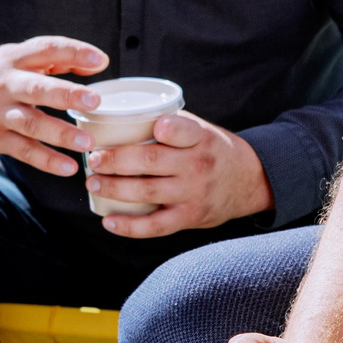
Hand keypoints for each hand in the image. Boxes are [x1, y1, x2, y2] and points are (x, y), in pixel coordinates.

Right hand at [0, 35, 107, 176]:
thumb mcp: (16, 58)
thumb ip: (55, 60)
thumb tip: (97, 64)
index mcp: (14, 59)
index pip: (45, 49)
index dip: (73, 52)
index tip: (100, 60)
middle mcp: (5, 84)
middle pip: (37, 87)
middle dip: (66, 94)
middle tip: (95, 101)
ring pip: (31, 123)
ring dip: (60, 134)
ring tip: (87, 143)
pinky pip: (23, 151)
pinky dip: (46, 160)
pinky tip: (68, 168)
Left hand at [87, 110, 273, 237]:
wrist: (249, 181)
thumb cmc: (213, 150)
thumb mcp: (203, 130)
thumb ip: (172, 124)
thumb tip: (121, 116)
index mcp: (200, 138)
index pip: (183, 130)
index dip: (167, 128)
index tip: (150, 127)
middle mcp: (197, 166)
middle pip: (151, 162)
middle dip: (115, 160)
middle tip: (93, 158)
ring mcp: (193, 194)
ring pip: (146, 192)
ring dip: (114, 188)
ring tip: (93, 183)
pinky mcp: (189, 217)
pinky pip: (155, 226)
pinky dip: (129, 226)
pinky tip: (108, 221)